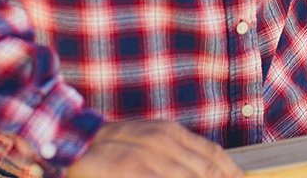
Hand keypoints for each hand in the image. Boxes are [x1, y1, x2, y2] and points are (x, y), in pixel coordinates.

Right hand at [67, 120, 241, 177]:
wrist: (75, 141)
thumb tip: (209, 171)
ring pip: (190, 175)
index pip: (213, 155)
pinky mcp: (134, 169)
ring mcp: (149, 157)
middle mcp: (163, 141)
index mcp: (170, 132)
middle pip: (207, 171)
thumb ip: (177, 153)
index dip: (231, 172)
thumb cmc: (115, 146)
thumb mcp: (150, 139)